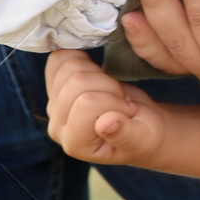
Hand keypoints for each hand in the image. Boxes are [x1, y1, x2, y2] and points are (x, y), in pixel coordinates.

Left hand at [45, 49, 166, 165]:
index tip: (128, 112)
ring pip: (70, 66)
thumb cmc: (144, 137)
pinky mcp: (57, 86)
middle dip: (108, 85)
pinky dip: (82, 57)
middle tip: (121, 101)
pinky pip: (59, 59)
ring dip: (99, 73)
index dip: (113, 101)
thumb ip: (124, 134)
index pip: (87, 103)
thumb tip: (105, 123)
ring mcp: (55, 104)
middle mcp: (58, 125)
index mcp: (76, 142)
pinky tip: (96, 74)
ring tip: (111, 92)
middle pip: (77, 81)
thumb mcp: (141, 139)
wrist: (141, 127)